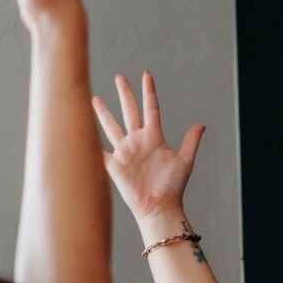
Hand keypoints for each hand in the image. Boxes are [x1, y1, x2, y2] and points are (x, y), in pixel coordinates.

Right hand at [93, 73, 205, 228]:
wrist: (158, 208)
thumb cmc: (172, 188)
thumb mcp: (184, 162)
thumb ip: (191, 142)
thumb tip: (201, 124)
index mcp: (154, 137)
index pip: (151, 108)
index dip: (149, 92)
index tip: (146, 75)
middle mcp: (138, 141)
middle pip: (129, 112)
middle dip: (125, 94)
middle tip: (119, 77)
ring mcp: (125, 152)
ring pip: (111, 126)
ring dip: (103, 113)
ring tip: (93, 98)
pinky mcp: (115, 165)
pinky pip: (99, 150)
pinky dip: (90, 141)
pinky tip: (81, 129)